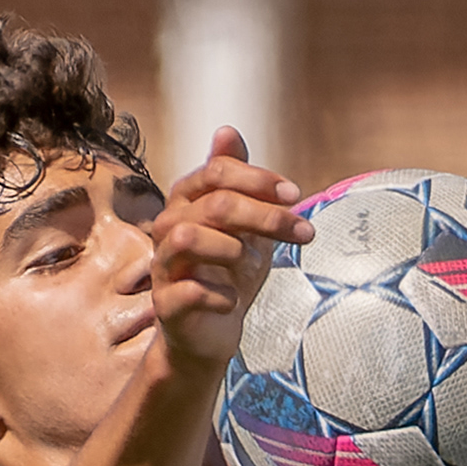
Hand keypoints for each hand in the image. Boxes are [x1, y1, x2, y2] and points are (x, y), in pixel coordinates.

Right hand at [150, 130, 312, 365]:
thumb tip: (227, 131)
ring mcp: (164, 265)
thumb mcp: (244, 226)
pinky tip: (233, 301)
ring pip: (190, 239)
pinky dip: (220, 296)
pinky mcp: (166, 304)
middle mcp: (169, 226)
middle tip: (302, 231)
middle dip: (266, 217)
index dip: (259, 179)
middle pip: (215, 205)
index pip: (218, 172)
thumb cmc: (228, 275)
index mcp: (188, 201)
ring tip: (254, 266)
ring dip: (235, 252)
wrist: (211, 334)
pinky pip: (188, 291)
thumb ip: (239, 183)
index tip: (296, 195)